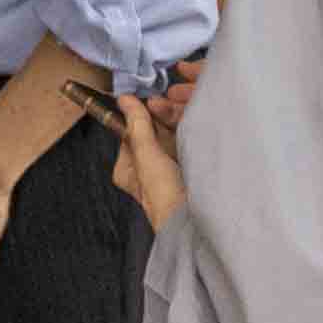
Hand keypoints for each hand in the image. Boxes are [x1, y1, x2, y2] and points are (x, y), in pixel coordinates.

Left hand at [109, 81, 189, 231]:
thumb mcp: (148, 158)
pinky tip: (197, 126)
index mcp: (128, 169)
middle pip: (152, 134)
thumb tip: (125, 100)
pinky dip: (190, 136)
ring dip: (178, 126)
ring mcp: (167, 170)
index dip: (141, 115)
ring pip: (170, 138)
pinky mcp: (186, 171)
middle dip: (163, 119)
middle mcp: (145, 169)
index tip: (154, 99)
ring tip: (187, 113)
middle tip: (174, 105)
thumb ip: (137, 128)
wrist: (196, 223)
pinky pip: (185, 146)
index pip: (132, 131)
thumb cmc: (165, 198)